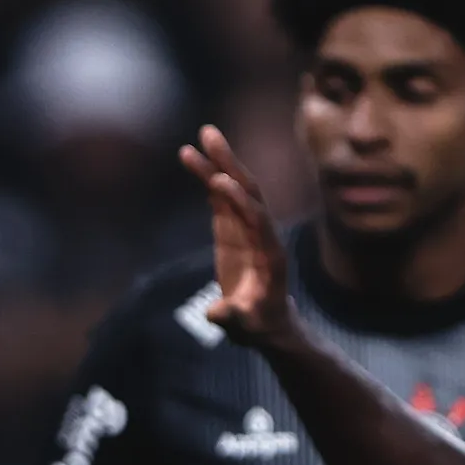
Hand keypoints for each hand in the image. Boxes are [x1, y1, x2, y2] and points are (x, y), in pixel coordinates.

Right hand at [177, 123, 299, 347]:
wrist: (267, 322)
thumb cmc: (258, 325)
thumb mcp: (246, 328)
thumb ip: (233, 317)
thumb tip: (216, 312)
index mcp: (270, 253)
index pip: (257, 219)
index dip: (240, 202)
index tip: (220, 183)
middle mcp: (262, 233)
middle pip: (248, 191)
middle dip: (230, 165)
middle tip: (210, 136)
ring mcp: (248, 228)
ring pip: (234, 189)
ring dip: (218, 164)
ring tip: (200, 138)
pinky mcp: (234, 229)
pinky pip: (221, 199)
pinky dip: (209, 179)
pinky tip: (193, 159)